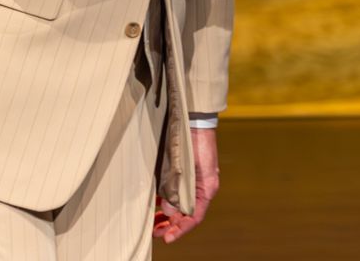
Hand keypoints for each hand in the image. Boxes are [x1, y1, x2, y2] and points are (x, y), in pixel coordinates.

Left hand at [156, 128, 219, 243]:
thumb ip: (176, 191)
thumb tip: (167, 211)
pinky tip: (154, 204)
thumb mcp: (185, 169)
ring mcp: (193, 182)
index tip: (167, 238)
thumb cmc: (195, 143)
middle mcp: (201, 189)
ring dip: (167, 215)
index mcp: (206, 189)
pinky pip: (176, 194)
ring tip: (153, 223)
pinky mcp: (185, 175)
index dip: (181, 229)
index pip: (194, 217)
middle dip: (172, 225)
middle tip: (156, 233)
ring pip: (180, 205)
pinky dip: (166, 201)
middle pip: (186, 214)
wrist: (195, 122)